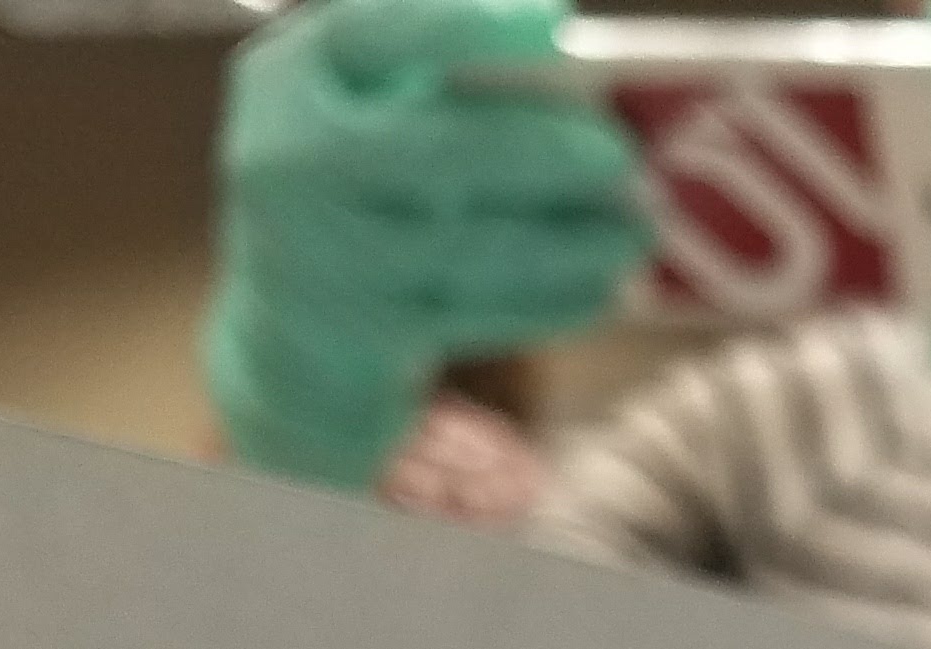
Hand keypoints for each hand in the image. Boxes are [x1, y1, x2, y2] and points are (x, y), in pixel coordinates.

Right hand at [201, 0, 651, 490]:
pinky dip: (554, 298)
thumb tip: (563, 44)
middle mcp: (290, 163)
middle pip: (440, 149)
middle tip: (623, 153)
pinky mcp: (369, 335)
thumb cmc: (358, 184)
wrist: (293, 333)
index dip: (468, 25)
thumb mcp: (366, 105)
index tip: (557, 22)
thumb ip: (445, 72)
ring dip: (573, 238)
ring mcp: (326, 258)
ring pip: (475, 247)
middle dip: (545, 150)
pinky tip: (605, 283)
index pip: (376, 33)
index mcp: (289, 79)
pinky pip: (483, 313)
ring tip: (641, 225)